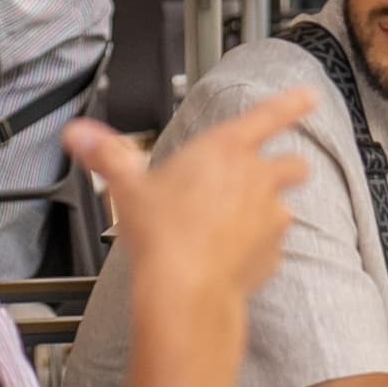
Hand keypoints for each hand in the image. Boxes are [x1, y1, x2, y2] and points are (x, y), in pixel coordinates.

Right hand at [88, 98, 309, 332]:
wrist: (186, 289)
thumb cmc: (162, 234)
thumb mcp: (127, 187)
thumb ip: (107, 155)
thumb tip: (78, 134)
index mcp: (226, 150)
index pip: (268, 116)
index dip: (291, 104)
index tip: (309, 97)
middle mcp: (257, 179)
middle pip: (293, 164)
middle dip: (287, 169)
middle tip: (263, 179)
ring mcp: (271, 218)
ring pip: (284, 208)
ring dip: (267, 214)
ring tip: (232, 227)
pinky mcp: (274, 254)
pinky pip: (272, 247)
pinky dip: (258, 250)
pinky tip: (229, 258)